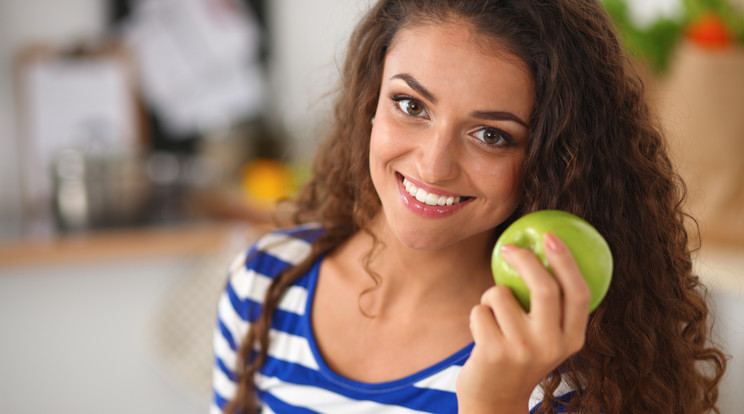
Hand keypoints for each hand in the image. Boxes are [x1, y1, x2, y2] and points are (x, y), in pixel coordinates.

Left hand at [456, 233, 590, 413]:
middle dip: (526, 259)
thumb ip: (551, 308)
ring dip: (490, 297)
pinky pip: (480, 310)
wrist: (494, 401)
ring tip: (493, 317)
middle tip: (509, 247)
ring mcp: (522, 350)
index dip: (566, 261)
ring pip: (501, 294)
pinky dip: (477, 315)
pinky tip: (482, 335)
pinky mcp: (493, 352)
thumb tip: (544, 249)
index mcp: (572, 339)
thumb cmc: (519, 357)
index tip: (550, 236)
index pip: (579, 293)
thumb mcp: (546, 339)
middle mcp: (552, 345)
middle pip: (545, 287)